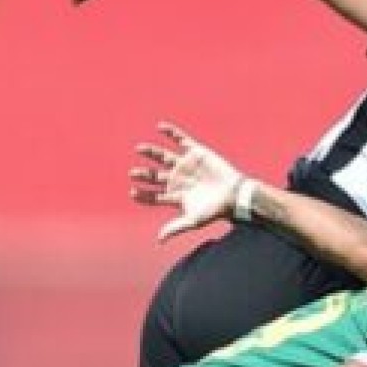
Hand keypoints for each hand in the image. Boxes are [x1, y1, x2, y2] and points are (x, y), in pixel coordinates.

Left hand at [129, 124, 246, 240]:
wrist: (235, 194)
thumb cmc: (215, 210)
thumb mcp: (194, 220)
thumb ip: (175, 228)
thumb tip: (159, 240)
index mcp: (176, 196)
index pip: (153, 195)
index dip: (142, 194)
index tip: (132, 192)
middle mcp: (178, 179)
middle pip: (155, 176)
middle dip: (144, 174)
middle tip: (134, 173)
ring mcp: (186, 165)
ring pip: (163, 157)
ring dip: (151, 152)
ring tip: (139, 149)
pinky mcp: (196, 152)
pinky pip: (181, 140)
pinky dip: (171, 133)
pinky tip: (160, 127)